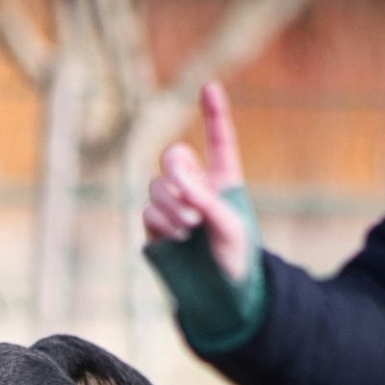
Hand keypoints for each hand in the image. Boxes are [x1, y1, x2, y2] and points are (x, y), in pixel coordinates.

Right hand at [143, 82, 252, 282]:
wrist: (219, 296)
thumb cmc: (236, 260)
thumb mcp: (232, 227)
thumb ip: (207, 200)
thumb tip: (178, 183)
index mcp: (223, 181)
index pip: (219, 140)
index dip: (213, 114)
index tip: (209, 88)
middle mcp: (195, 189)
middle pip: (174, 158)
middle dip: (177, 168)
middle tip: (186, 190)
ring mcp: (172, 209)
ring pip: (157, 187)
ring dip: (172, 203)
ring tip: (190, 226)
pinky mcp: (155, 231)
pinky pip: (148, 213)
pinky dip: (162, 221)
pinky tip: (177, 237)